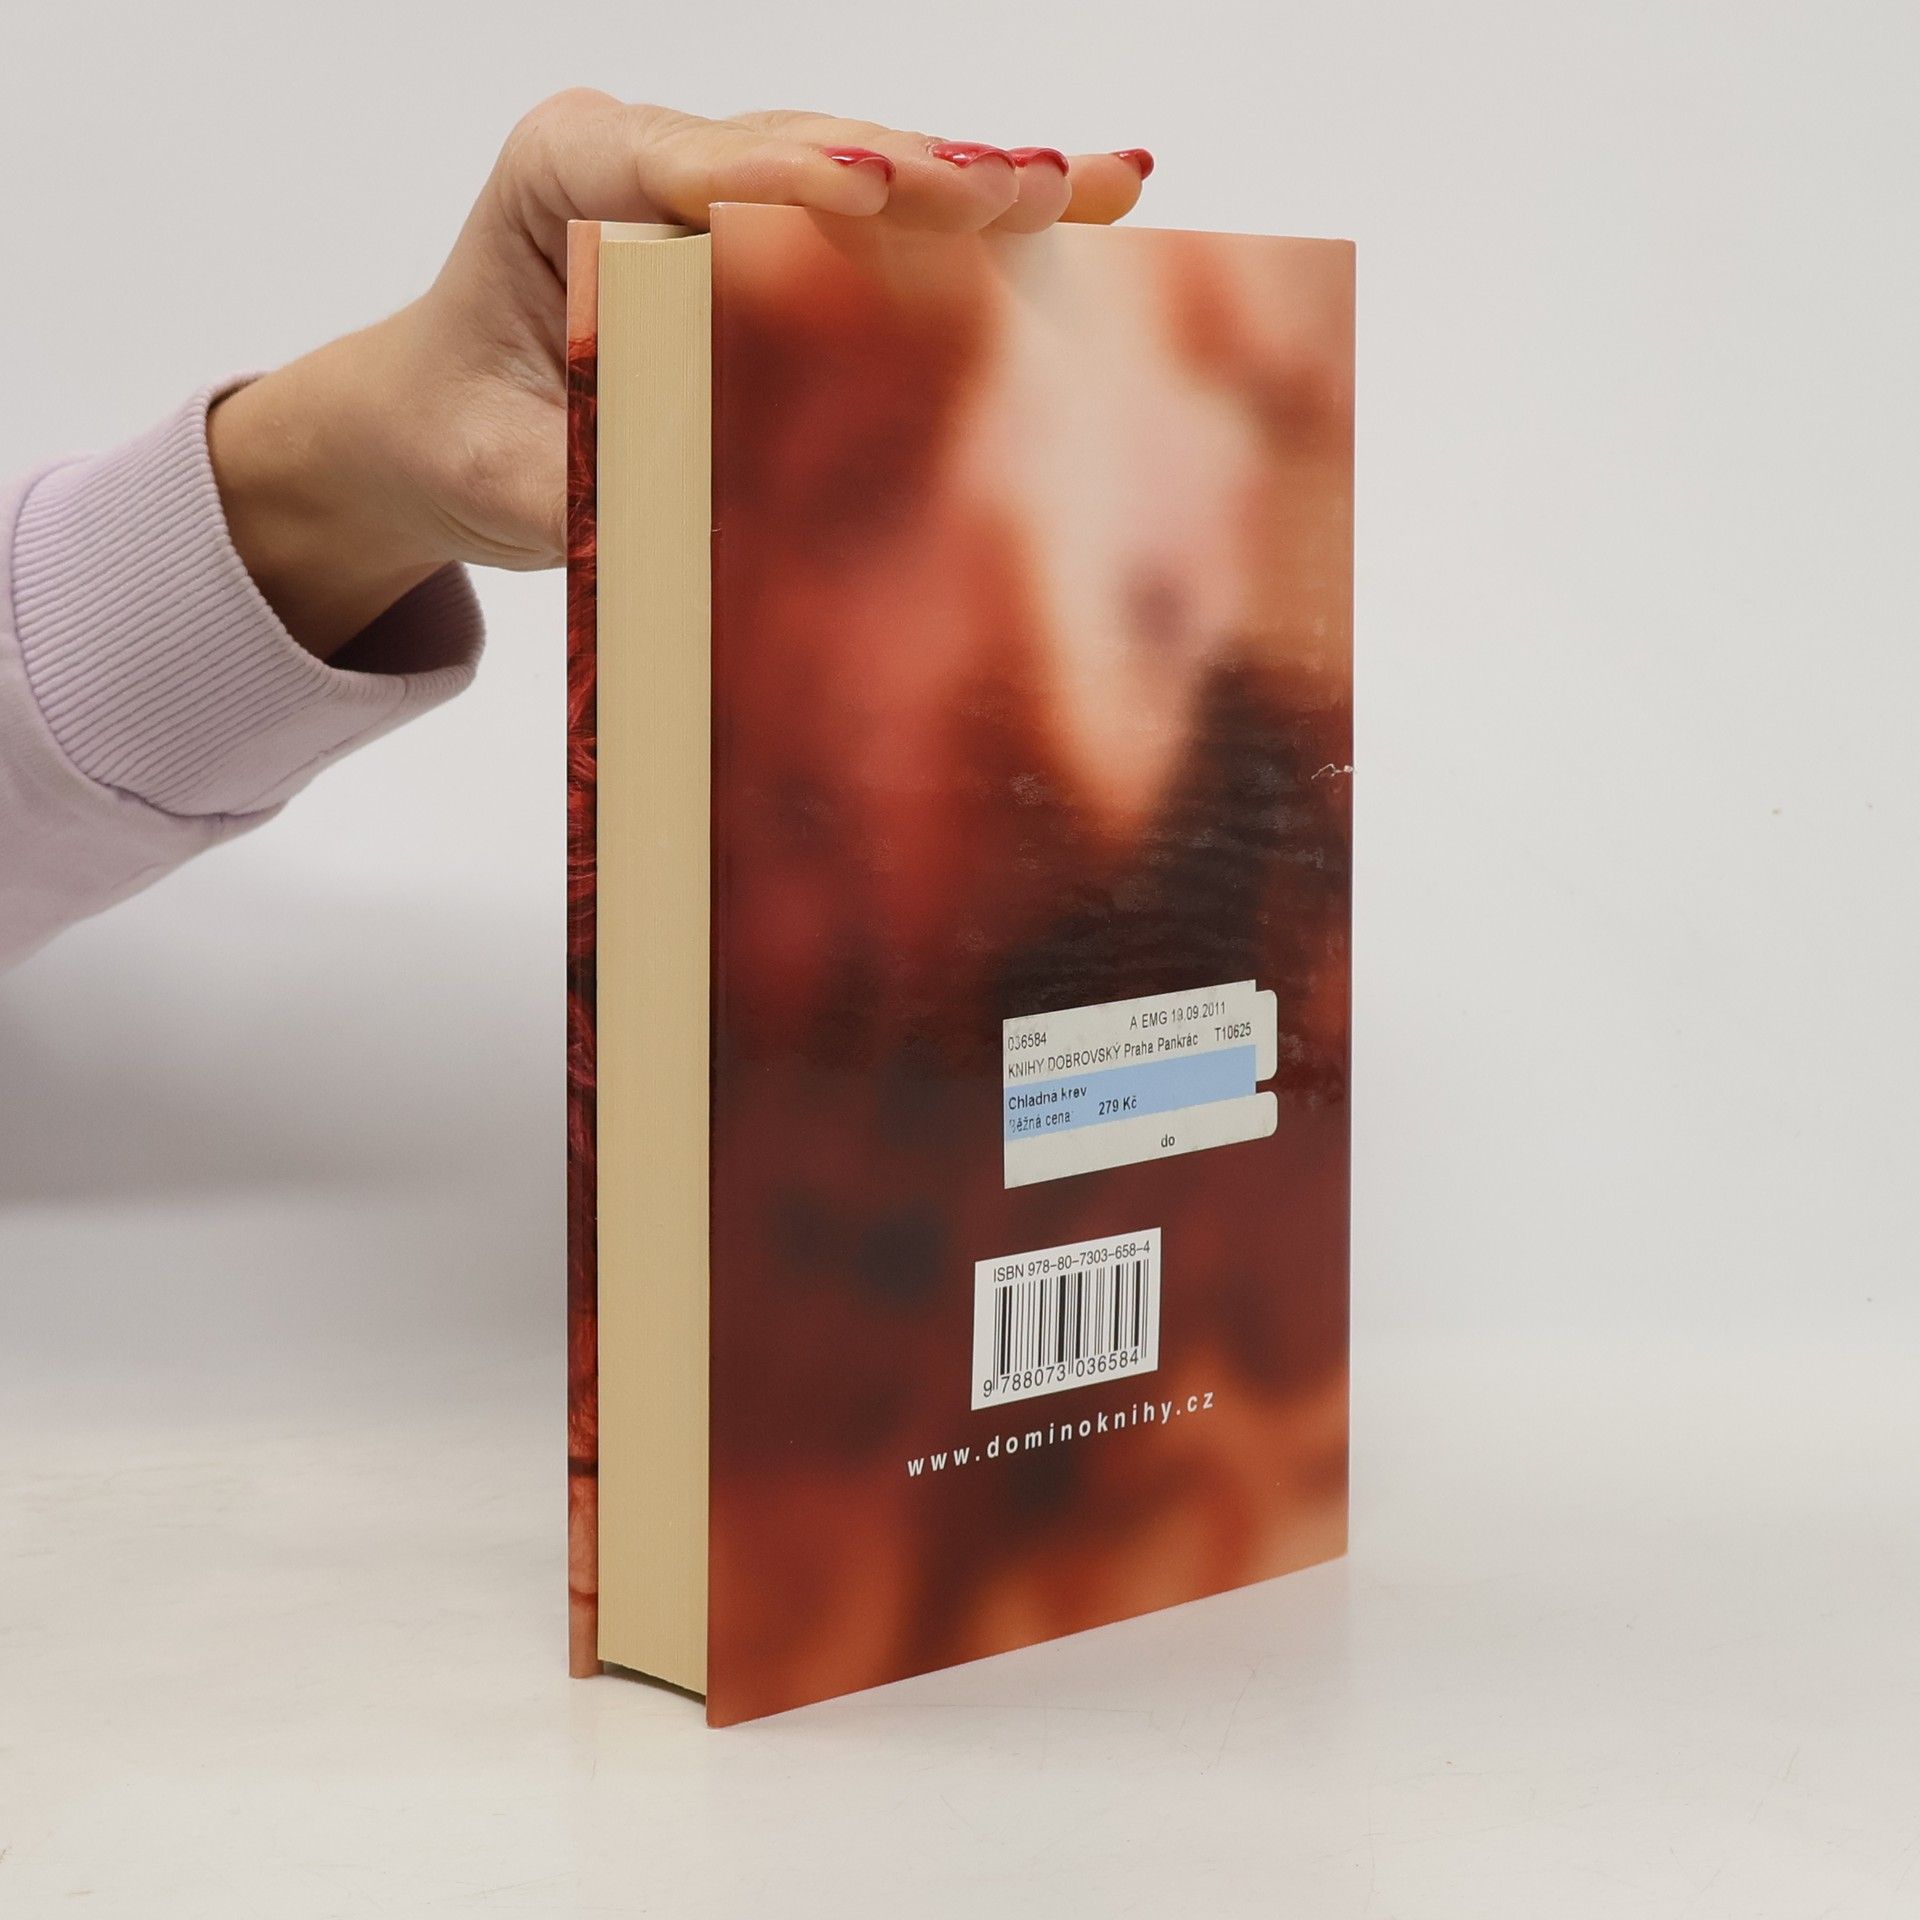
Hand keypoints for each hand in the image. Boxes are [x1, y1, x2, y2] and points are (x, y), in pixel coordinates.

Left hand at [209, 94, 1153, 659]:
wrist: (433, 422)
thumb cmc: (460, 445)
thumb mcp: (508, 483)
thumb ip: (599, 488)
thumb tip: (725, 517)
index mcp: (562, 174)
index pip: (686, 165)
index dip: (789, 177)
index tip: (880, 192)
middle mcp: (643, 152)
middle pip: (805, 146)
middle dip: (928, 173)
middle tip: (1039, 191)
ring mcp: (711, 176)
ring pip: (861, 162)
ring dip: (980, 184)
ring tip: (1103, 186)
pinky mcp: (759, 223)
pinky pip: (873, 209)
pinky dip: (971, 216)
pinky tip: (1082, 203)